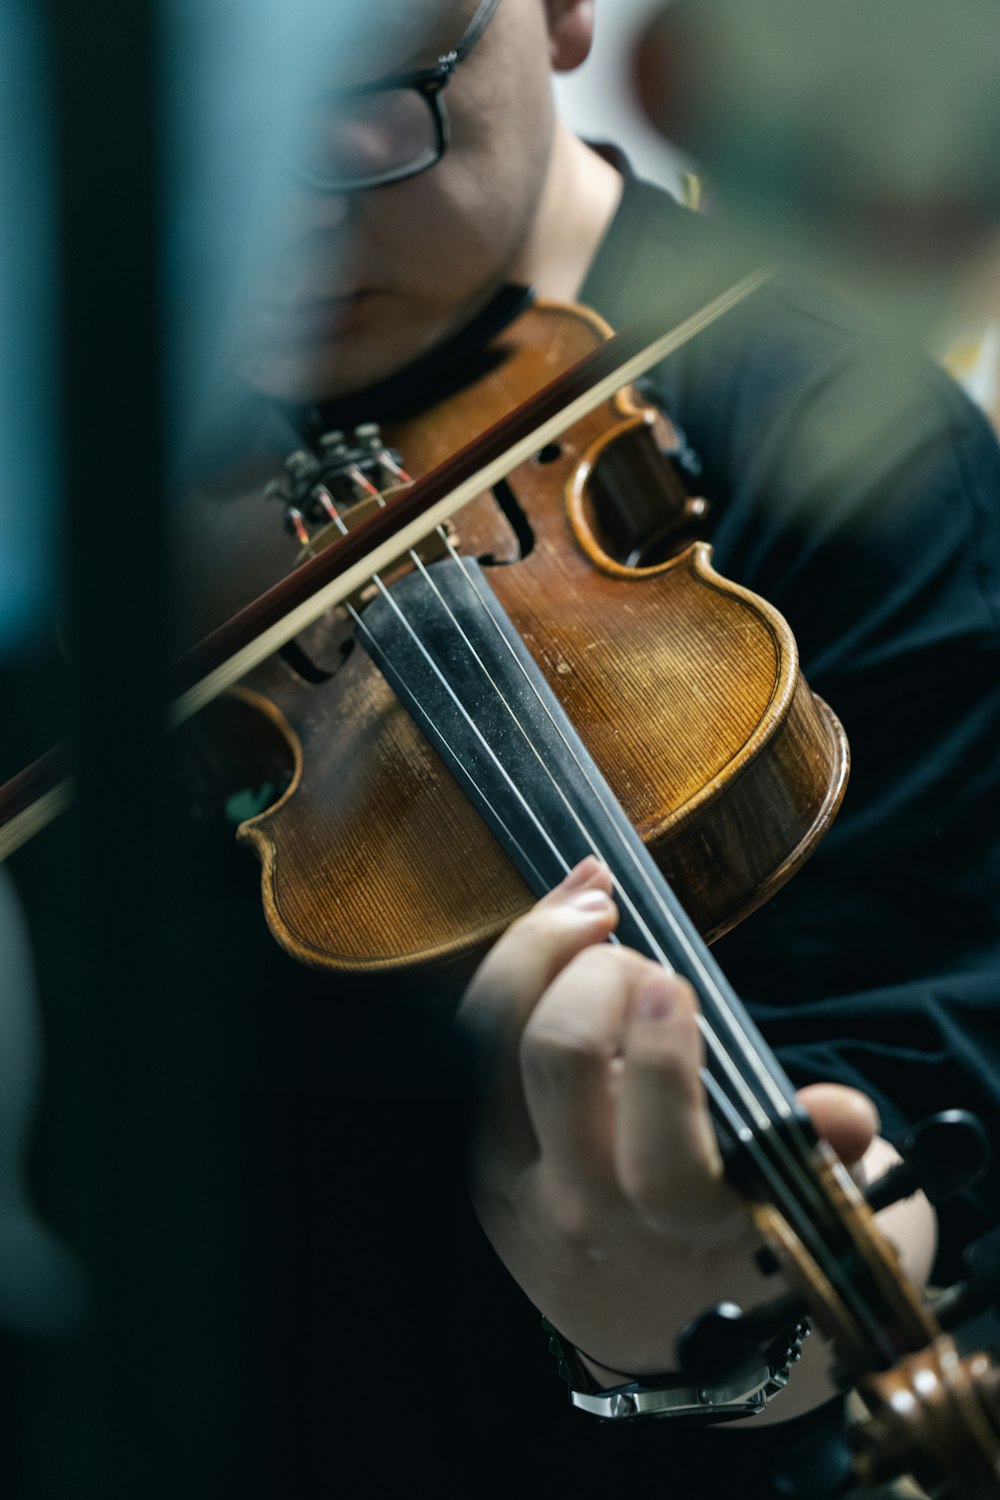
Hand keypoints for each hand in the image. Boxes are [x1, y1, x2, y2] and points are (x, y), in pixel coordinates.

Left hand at [458, 857, 885, 1387]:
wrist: (629, 1310)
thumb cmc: (713, 1229)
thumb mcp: (778, 1201)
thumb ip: (811, 1151)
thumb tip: (848, 1115)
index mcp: (674, 1230)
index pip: (662, 1163)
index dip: (664, 1068)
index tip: (678, 995)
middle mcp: (582, 1206)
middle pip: (560, 1064)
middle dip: (602, 979)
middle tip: (647, 967)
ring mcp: (509, 1175)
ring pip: (491, 1038)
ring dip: (538, 953)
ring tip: (593, 913)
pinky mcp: (468, 1147)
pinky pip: (468, 1040)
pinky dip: (510, 967)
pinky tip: (555, 922)